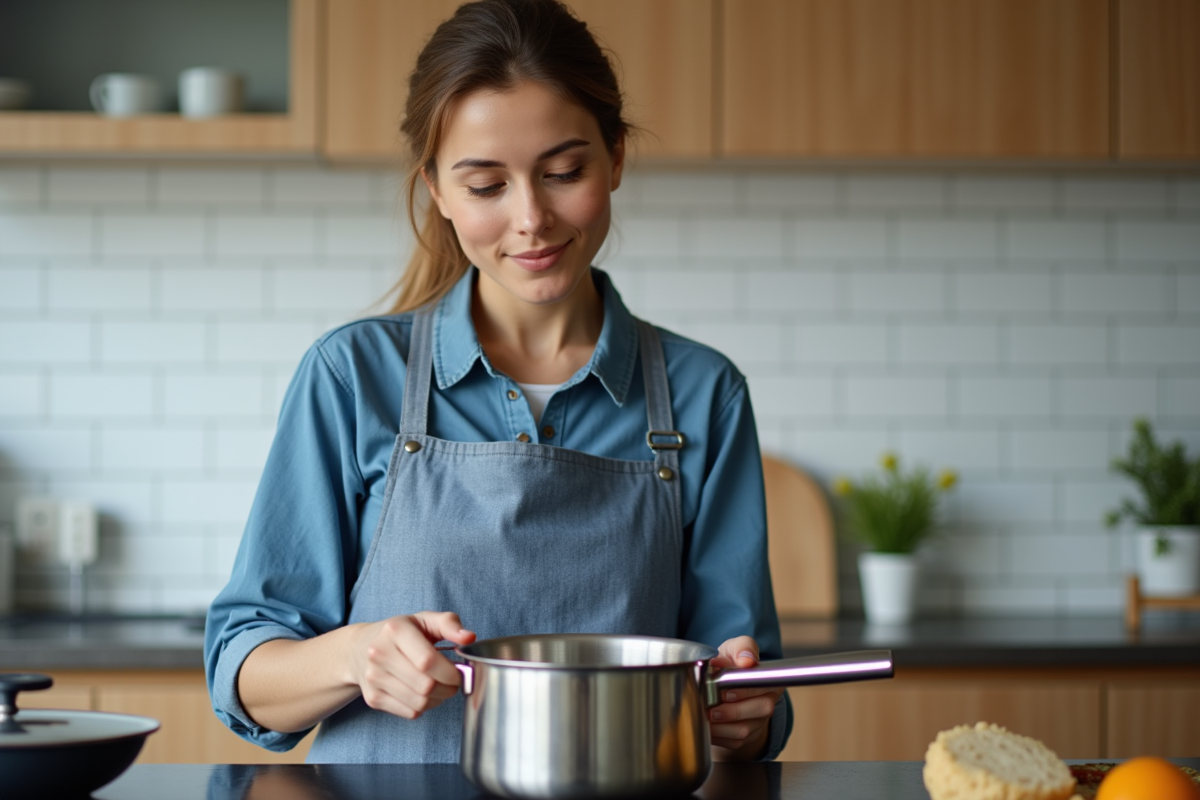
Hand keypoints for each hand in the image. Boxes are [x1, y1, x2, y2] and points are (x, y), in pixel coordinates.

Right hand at [349, 611, 475, 719]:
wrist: (360, 648)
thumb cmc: (401, 632)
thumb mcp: (424, 620)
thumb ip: (449, 624)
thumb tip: (469, 638)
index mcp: (395, 630)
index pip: (427, 661)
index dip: (450, 672)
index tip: (459, 671)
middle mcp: (379, 654)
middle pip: (425, 686)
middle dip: (448, 687)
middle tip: (453, 681)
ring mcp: (374, 678)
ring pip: (419, 702)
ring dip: (438, 699)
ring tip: (440, 686)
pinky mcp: (373, 698)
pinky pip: (410, 712)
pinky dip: (424, 707)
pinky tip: (424, 693)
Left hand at [707, 636, 783, 759]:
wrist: (722, 682)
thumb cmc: (730, 663)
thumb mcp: (735, 648)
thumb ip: (742, 648)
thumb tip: (747, 660)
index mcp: (769, 679)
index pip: (762, 688)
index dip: (744, 692)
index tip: (725, 692)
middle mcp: (768, 702)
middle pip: (759, 711)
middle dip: (731, 711)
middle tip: (711, 708)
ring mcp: (759, 722)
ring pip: (744, 730)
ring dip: (722, 726)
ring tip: (705, 717)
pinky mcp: (747, 737)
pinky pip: (734, 742)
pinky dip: (718, 736)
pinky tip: (706, 727)